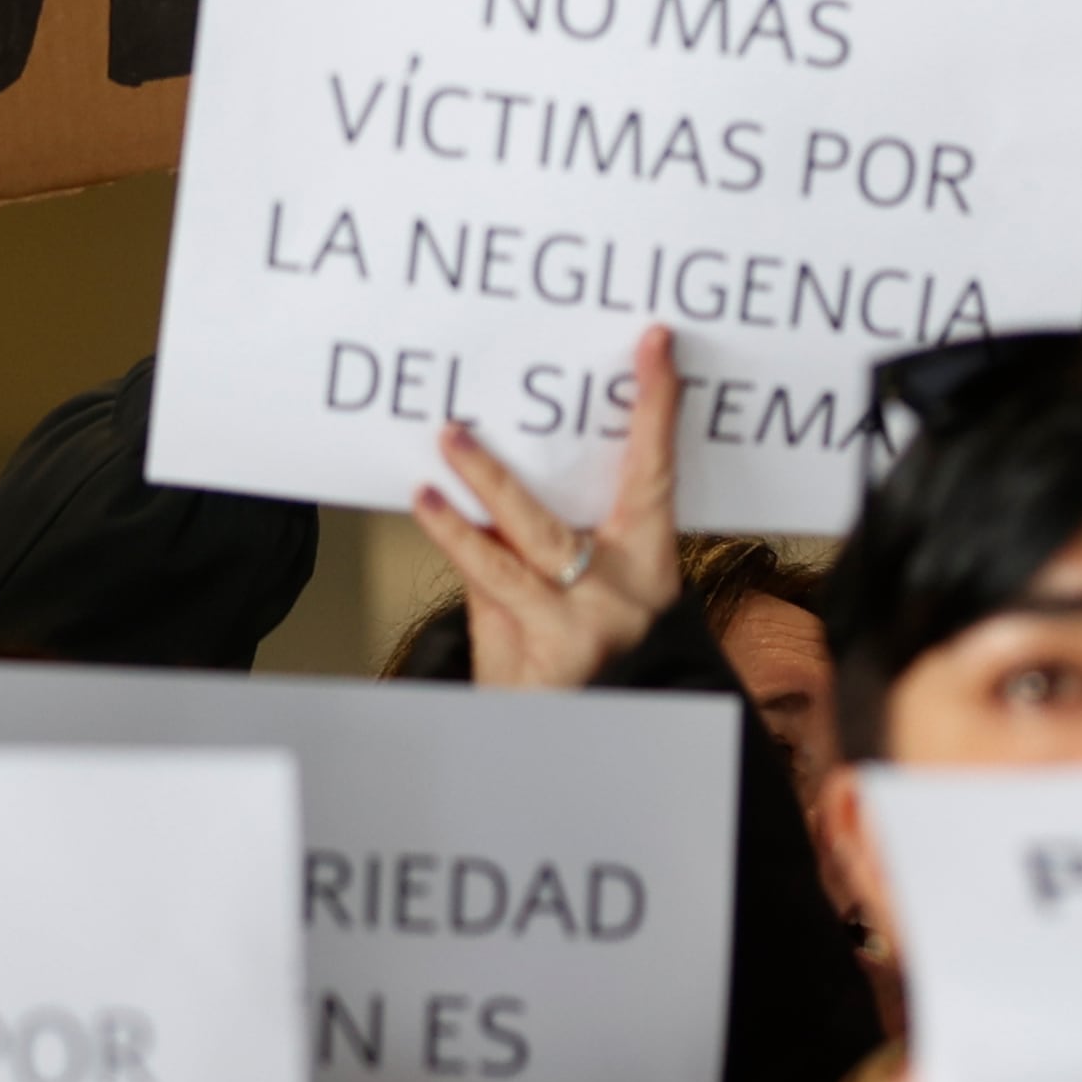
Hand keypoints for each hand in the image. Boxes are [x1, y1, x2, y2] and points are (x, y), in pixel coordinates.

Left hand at [414, 326, 681, 687]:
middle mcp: (621, 595)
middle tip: (456, 432)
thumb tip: (495, 487)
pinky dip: (461, 562)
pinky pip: (489, 602)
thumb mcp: (589, 590)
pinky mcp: (543, 666)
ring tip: (426, 489)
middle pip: (549, 526)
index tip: (653, 345)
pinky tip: (433, 523)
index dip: (654, 407)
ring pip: (508, 567)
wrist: (590, 737)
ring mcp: (580, 633)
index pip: (653, 471)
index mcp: (648, 561)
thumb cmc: (591, 653)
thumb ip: (542, 545)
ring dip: (459, 525)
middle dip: (495, 479)